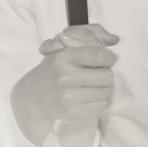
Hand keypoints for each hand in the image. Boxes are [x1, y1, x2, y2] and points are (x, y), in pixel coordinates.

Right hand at [12, 24, 116, 141]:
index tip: (106, 59)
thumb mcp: (63, 47)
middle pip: (107, 76)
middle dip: (105, 74)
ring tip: (90, 86)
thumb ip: (89, 34)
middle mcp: (65, 77)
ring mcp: (68, 96)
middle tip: (96, 74)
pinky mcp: (73, 112)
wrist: (34, 97)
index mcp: (64, 57)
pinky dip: (98, 102)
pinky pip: (100, 106)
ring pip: (106, 92)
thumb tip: (114, 39)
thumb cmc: (54, 70)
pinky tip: (87, 98)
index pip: (100, 55)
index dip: (108, 57)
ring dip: (102, 89)